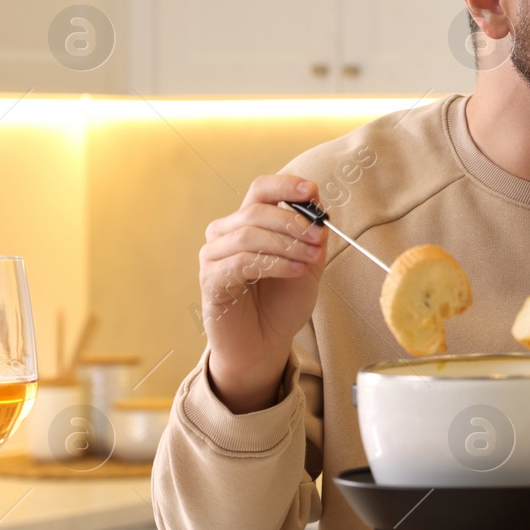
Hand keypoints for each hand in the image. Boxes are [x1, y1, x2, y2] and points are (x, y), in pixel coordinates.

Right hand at [199, 175, 327, 412]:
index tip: (312, 191)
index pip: (260, 189)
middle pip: (256, 210)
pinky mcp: (210, 280)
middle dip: (293, 222)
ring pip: (249, 234)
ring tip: (309, 259)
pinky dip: (274, 263)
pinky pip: (242, 262)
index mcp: (247, 223)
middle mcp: (225, 234)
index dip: (285, 185)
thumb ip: (312, 237)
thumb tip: (318, 205)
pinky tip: (295, 270)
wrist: (264, 344)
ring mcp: (213, 256)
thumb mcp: (307, 264)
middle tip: (318, 238)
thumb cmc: (282, 303)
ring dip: (286, 244)